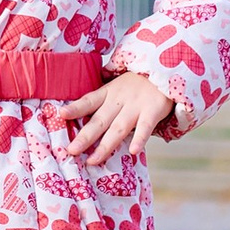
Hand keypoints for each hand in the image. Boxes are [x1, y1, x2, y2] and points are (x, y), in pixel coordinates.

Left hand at [57, 71, 175, 163]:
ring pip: (118, 128)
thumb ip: (106, 98)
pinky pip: (146, 127)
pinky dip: (140, 138)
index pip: (89, 100)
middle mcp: (120, 100)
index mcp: (110, 92)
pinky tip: (132, 152)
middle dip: (84, 137)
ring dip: (105, 145)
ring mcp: (136, 105)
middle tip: (71, 151)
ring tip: (93, 160)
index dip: (75, 108)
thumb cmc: (141, 81)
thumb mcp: (120, 84)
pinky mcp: (154, 110)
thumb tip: (84, 111)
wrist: (168, 68)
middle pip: (99, 120)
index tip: (60, 115)